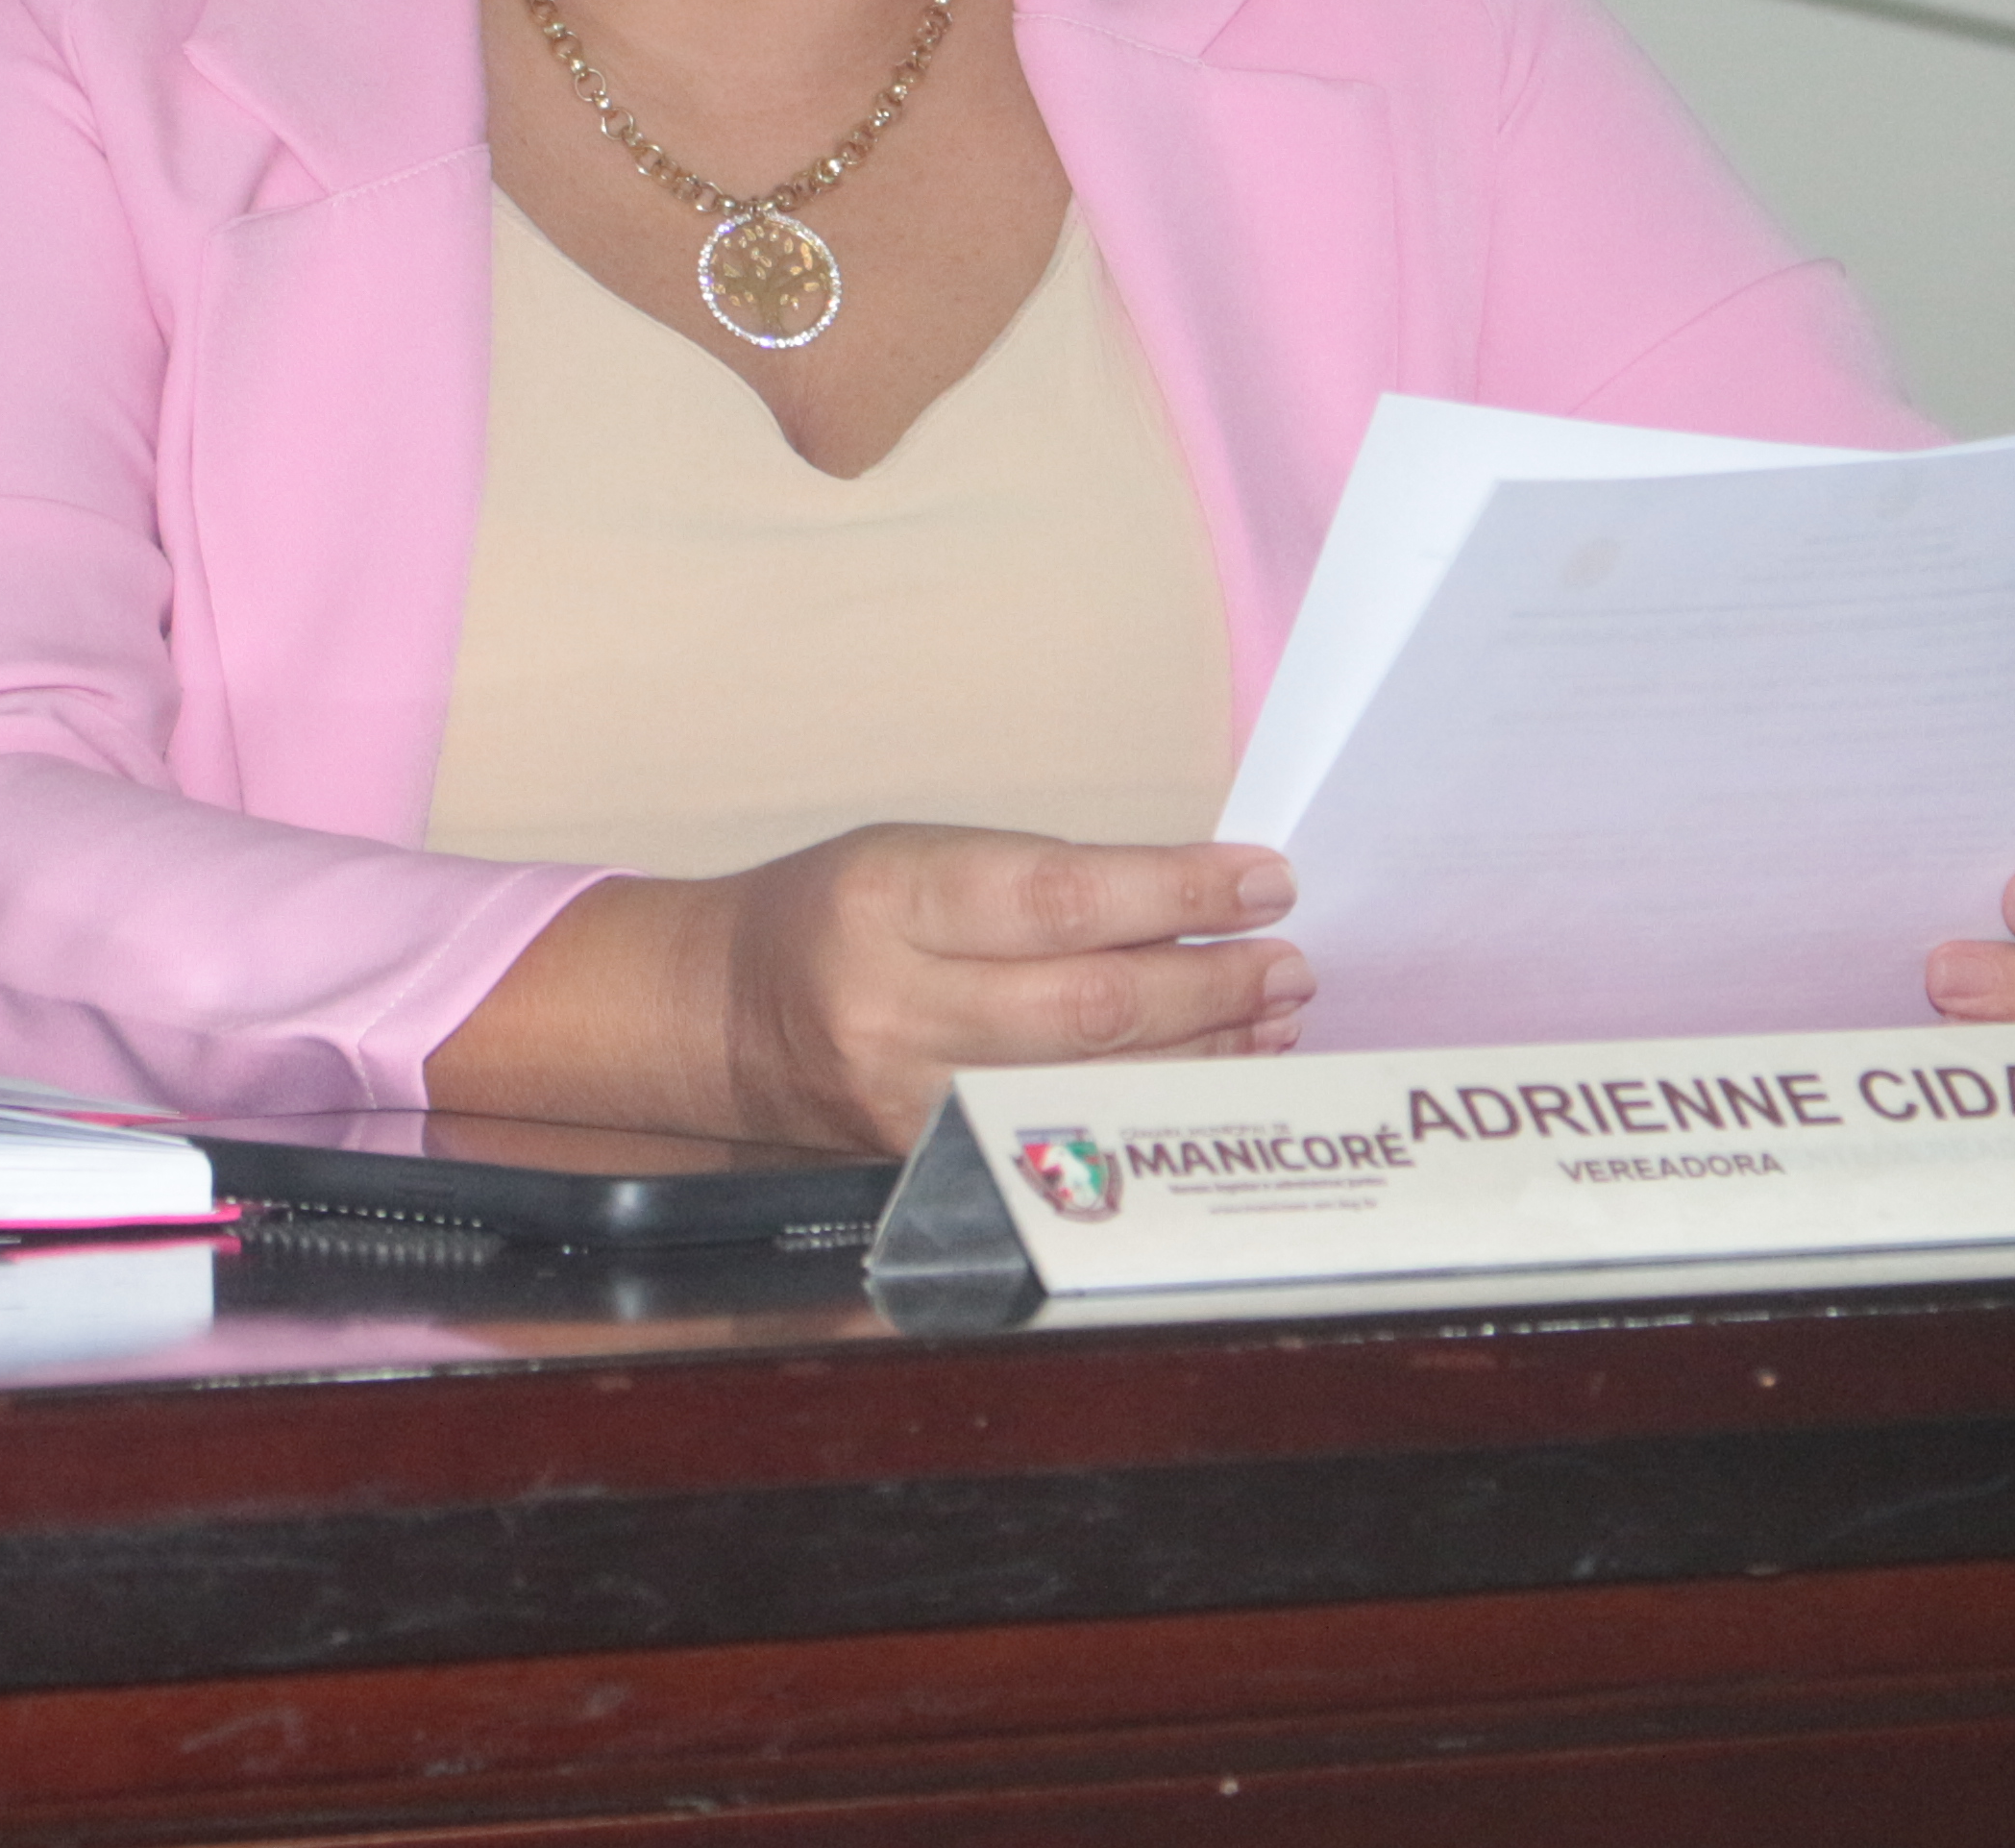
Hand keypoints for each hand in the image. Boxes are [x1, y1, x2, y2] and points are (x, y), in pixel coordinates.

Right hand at [430, 826, 1307, 1153]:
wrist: (724, 1017)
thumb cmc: (839, 910)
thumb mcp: (922, 853)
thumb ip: (1045, 878)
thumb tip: (1197, 900)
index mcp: (891, 898)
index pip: (1062, 897)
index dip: (1178, 891)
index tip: (1264, 880)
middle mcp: (895, 1006)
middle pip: (1089, 1005)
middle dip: (1211, 984)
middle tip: (1290, 963)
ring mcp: (910, 1099)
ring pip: (1089, 1083)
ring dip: (1201, 1048)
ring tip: (1274, 1013)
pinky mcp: (927, 1161)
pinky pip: (1065, 1130)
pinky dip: (1147, 1098)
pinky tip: (1206, 1069)